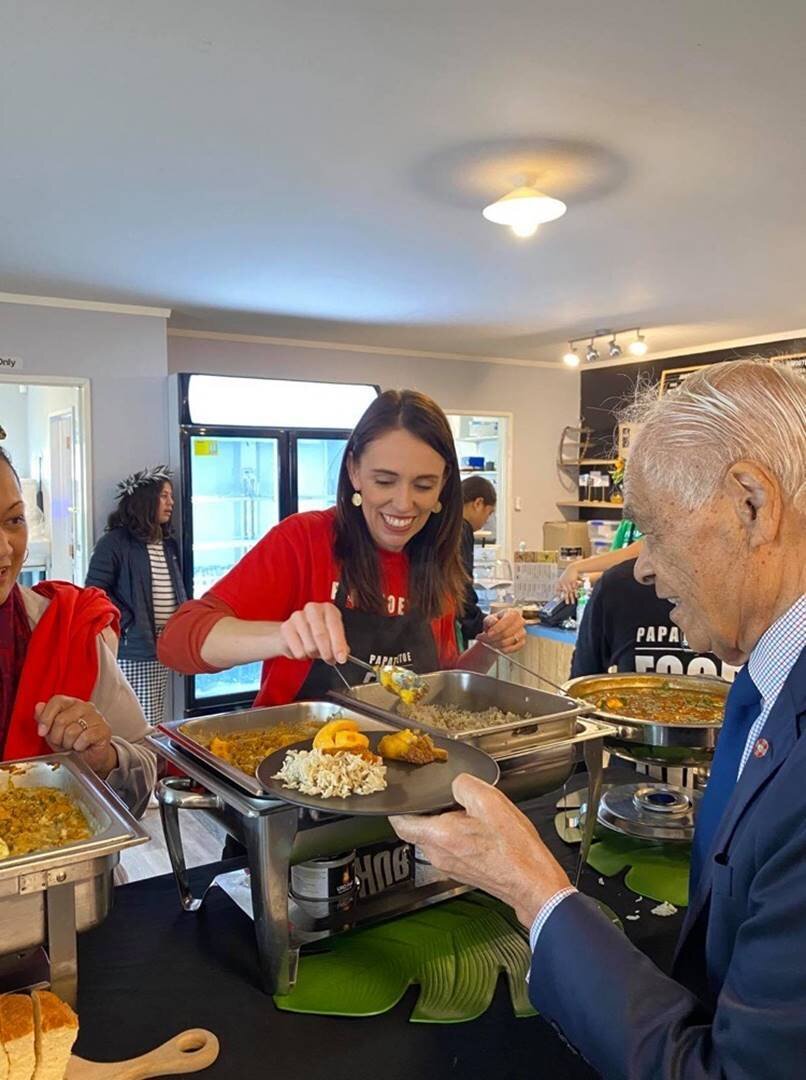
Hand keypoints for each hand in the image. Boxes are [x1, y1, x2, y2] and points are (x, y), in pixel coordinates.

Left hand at [35, 697, 118, 778]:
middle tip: (61, 742)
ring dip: (68, 743)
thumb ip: (44, 719)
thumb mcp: (53, 732)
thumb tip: (39, 707)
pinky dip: (79, 746)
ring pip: (72, 731)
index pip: (57, 701)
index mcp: (72, 704)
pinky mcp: (104, 729)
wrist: (90, 757)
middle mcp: (85, 707)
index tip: (42, 732)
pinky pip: (84, 738)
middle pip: (61, 719)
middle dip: (56, 736)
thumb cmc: (72, 743)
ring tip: (72, 745)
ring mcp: (96, 717)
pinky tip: (81, 746)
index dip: (46, 717)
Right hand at [280, 602, 348, 664]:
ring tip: (314, 651)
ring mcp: (297, 617)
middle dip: (327, 652)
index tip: (341, 658)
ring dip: (314, 654)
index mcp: (328, 609)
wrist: (295, 631)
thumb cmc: (317, 632)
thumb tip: (342, 655)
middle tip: (330, 660)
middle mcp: (313, 609)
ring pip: (310, 646)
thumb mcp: (333, 635)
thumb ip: (339, 645)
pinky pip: (298, 651)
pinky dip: (303, 656)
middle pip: (320, 635)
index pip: (334, 626)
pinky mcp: (286, 628)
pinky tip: (303, 649)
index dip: (339, 645)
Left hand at [390, 774, 569, 928]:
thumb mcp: (490, 801)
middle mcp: (438, 855)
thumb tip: (455, 784)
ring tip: (470, 814)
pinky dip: (458, 836)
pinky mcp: (462, 871)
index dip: (398, 807)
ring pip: (435, 837)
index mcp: (439, 836)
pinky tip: (480, 830)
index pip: (400, 823)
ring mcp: (449, 866)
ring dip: (446, 823)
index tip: (404, 796)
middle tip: (447, 799)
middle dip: (429, 811)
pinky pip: (450, 848)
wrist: (532, 882)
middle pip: (418, 828)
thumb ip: (464, 785)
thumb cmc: (514, 850)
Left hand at [478, 609, 525, 653]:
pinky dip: (503, 649)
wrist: (497, 631)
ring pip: (509, 641)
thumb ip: (490, 620)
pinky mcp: (522, 642)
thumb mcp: (489, 619)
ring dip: (497, 644)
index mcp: (513, 613)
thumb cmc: (494, 624)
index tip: (489, 634)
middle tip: (485, 639)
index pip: (507, 621)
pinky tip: (498, 647)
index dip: (497, 629)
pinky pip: (513, 648)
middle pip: (506, 633)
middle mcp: (520, 622)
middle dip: (494, 638)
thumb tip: (494, 621)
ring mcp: (522, 632)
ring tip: (489, 643)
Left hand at [556, 563, 580, 603]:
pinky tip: (576, 597)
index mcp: (559, 582)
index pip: (557, 589)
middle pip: (565, 592)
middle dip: (566, 598)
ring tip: (572, 602)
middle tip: (567, 603)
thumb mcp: (562, 578)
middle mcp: (563, 583)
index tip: (559, 599)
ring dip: (572, 597)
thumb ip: (561, 585)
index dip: (558, 594)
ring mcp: (568, 582)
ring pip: (570, 592)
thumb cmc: (567, 574)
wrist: (572, 568)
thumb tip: (560, 592)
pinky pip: (574, 589)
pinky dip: (575, 593)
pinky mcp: (573, 582)